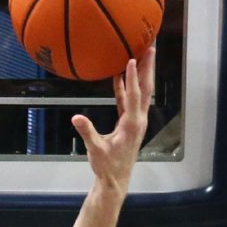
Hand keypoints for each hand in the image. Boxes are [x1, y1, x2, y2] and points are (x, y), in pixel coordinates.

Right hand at [72, 47, 155, 191]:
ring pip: (140, 93)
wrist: (116, 180)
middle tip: (151, 47)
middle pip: (146, 88)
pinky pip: (128, 101)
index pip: (133, 96)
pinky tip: (119, 77)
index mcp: (132, 124)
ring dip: (141, 74)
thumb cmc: (107, 166)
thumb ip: (87, 132)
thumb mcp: (95, 149)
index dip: (132, 78)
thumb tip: (75, 117)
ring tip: (141, 55)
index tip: (131, 59)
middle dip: (148, 67)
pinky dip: (126, 88)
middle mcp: (138, 119)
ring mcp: (135, 121)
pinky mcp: (129, 123)